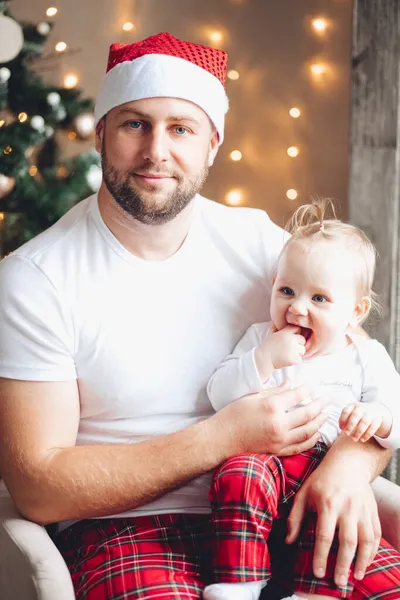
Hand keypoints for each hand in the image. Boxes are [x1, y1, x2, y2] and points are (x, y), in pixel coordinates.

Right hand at [211, 381, 326, 456]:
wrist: (222, 438)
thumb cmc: (233, 414)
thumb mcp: (252, 397)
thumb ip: (274, 391)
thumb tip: (290, 384)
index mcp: (271, 406)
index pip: (297, 395)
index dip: (308, 390)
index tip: (314, 386)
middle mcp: (278, 423)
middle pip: (307, 413)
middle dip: (320, 405)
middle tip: (328, 400)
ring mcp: (280, 439)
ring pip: (308, 430)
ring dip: (319, 422)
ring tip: (326, 415)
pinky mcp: (278, 450)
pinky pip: (300, 446)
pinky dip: (311, 440)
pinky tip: (317, 434)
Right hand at [255, 324, 305, 379]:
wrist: (264, 359)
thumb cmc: (267, 346)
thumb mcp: (270, 333)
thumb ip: (275, 326)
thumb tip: (276, 320)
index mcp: (285, 333)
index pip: (297, 329)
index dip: (295, 334)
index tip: (290, 339)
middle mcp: (291, 340)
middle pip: (302, 339)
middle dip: (298, 343)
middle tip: (289, 348)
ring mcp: (294, 350)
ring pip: (302, 350)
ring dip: (297, 352)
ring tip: (287, 354)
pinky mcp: (295, 359)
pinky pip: (300, 359)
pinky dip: (294, 360)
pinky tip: (286, 359)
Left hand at [286, 437, 381, 586]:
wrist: (347, 463)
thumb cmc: (321, 479)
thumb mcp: (304, 493)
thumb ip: (295, 517)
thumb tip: (288, 541)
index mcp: (327, 503)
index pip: (324, 535)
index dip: (321, 556)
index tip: (318, 573)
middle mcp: (347, 507)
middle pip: (347, 541)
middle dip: (343, 565)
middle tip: (338, 582)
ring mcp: (362, 509)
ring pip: (365, 540)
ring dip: (361, 561)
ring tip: (355, 576)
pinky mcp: (372, 510)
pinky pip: (376, 534)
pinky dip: (373, 551)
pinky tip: (365, 562)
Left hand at [339, 402, 392, 441]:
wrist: (374, 410)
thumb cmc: (358, 414)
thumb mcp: (350, 413)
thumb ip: (345, 419)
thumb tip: (341, 427)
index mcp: (353, 405)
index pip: (346, 411)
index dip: (342, 420)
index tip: (341, 428)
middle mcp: (361, 408)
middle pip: (355, 415)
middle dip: (350, 425)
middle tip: (346, 434)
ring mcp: (370, 413)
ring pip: (364, 422)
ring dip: (359, 431)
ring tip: (354, 439)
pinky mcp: (377, 419)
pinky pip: (372, 427)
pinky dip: (367, 434)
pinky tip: (362, 439)